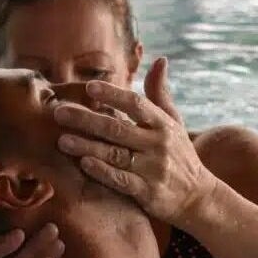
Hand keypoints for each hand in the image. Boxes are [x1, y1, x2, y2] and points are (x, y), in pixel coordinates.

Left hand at [53, 57, 217, 225]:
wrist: (198, 197)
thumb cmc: (180, 155)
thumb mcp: (175, 123)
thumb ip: (161, 93)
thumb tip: (160, 60)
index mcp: (163, 124)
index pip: (136, 104)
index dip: (113, 95)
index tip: (88, 87)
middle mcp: (158, 144)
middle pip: (118, 128)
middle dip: (87, 120)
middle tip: (59, 113)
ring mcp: (153, 169)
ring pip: (115, 154)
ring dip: (87, 146)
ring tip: (62, 140)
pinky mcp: (148, 193)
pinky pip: (121, 180)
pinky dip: (103, 172)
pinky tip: (84, 164)